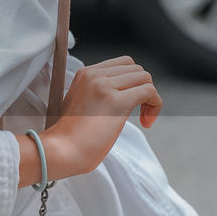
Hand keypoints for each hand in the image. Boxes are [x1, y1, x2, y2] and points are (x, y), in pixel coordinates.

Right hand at [44, 57, 162, 178]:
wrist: (61, 151)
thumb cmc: (70, 137)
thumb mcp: (80, 104)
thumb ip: (98, 93)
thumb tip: (123, 96)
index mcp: (85, 74)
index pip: (123, 64)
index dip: (133, 83)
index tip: (130, 104)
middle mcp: (94, 75)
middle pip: (136, 69)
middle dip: (143, 90)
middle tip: (140, 113)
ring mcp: (104, 86)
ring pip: (145, 77)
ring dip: (151, 98)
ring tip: (144, 119)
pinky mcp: (116, 101)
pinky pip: (149, 91)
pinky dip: (155, 106)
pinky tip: (147, 122)